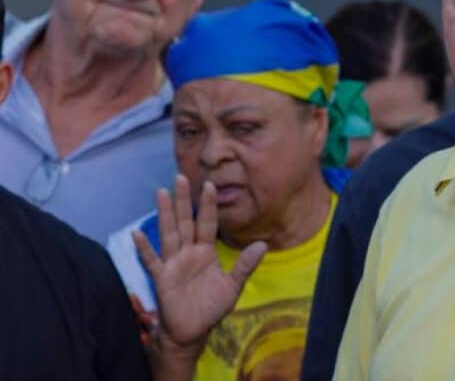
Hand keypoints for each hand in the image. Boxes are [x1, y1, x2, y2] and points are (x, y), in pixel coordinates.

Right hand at [134, 174, 266, 347]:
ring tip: (161, 193)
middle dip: (183, 201)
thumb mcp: (232, 286)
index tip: (211, 184)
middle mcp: (188, 253)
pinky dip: (144, 249)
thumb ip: (245, 266)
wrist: (193, 332)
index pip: (207, 224)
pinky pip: (152, 261)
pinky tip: (138, 234)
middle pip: (185, 222)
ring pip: (169, 234)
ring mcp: (173, 264)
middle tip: (181, 177)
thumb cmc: (211, 307)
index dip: (209, 206)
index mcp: (205, 252)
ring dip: (165, 214)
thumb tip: (262, 245)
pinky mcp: (162, 279)